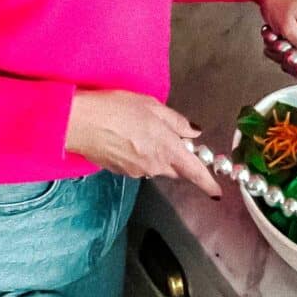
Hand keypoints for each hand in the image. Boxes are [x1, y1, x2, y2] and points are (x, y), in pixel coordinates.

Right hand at [64, 89, 222, 197]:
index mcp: (166, 150)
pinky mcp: (120, 171)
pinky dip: (139, 154)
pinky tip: (127, 138)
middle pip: (174, 169)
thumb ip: (176, 121)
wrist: (80, 122)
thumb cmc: (117, 109)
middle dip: (178, 159)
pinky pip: (138, 165)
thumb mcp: (151, 106)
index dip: (207, 181)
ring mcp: (135, 172)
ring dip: (156, 154)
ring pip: (155, 166)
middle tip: (170, 136)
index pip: (194, 171)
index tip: (216, 190)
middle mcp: (153, 166)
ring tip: (141, 130)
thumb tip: (193, 132)